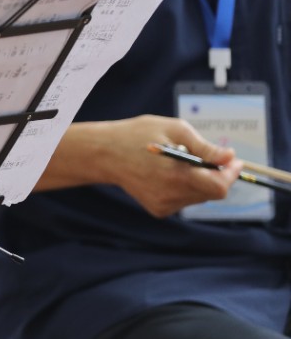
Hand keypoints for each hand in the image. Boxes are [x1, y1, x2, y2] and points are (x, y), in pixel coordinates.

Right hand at [41, 115, 240, 217]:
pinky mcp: (158, 210)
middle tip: (206, 156)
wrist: (103, 153)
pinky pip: (184, 200)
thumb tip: (229, 157)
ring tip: (178, 162)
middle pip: (211, 192)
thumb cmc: (137, 135)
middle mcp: (171, 194)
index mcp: (176, 174)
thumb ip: (204, 146)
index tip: (234, 161)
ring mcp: (163, 204)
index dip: (231, 174)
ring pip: (198, 196)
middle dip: (214, 174)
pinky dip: (184, 187)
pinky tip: (166, 174)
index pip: (218, 186)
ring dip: (199, 181)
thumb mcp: (173, 129)